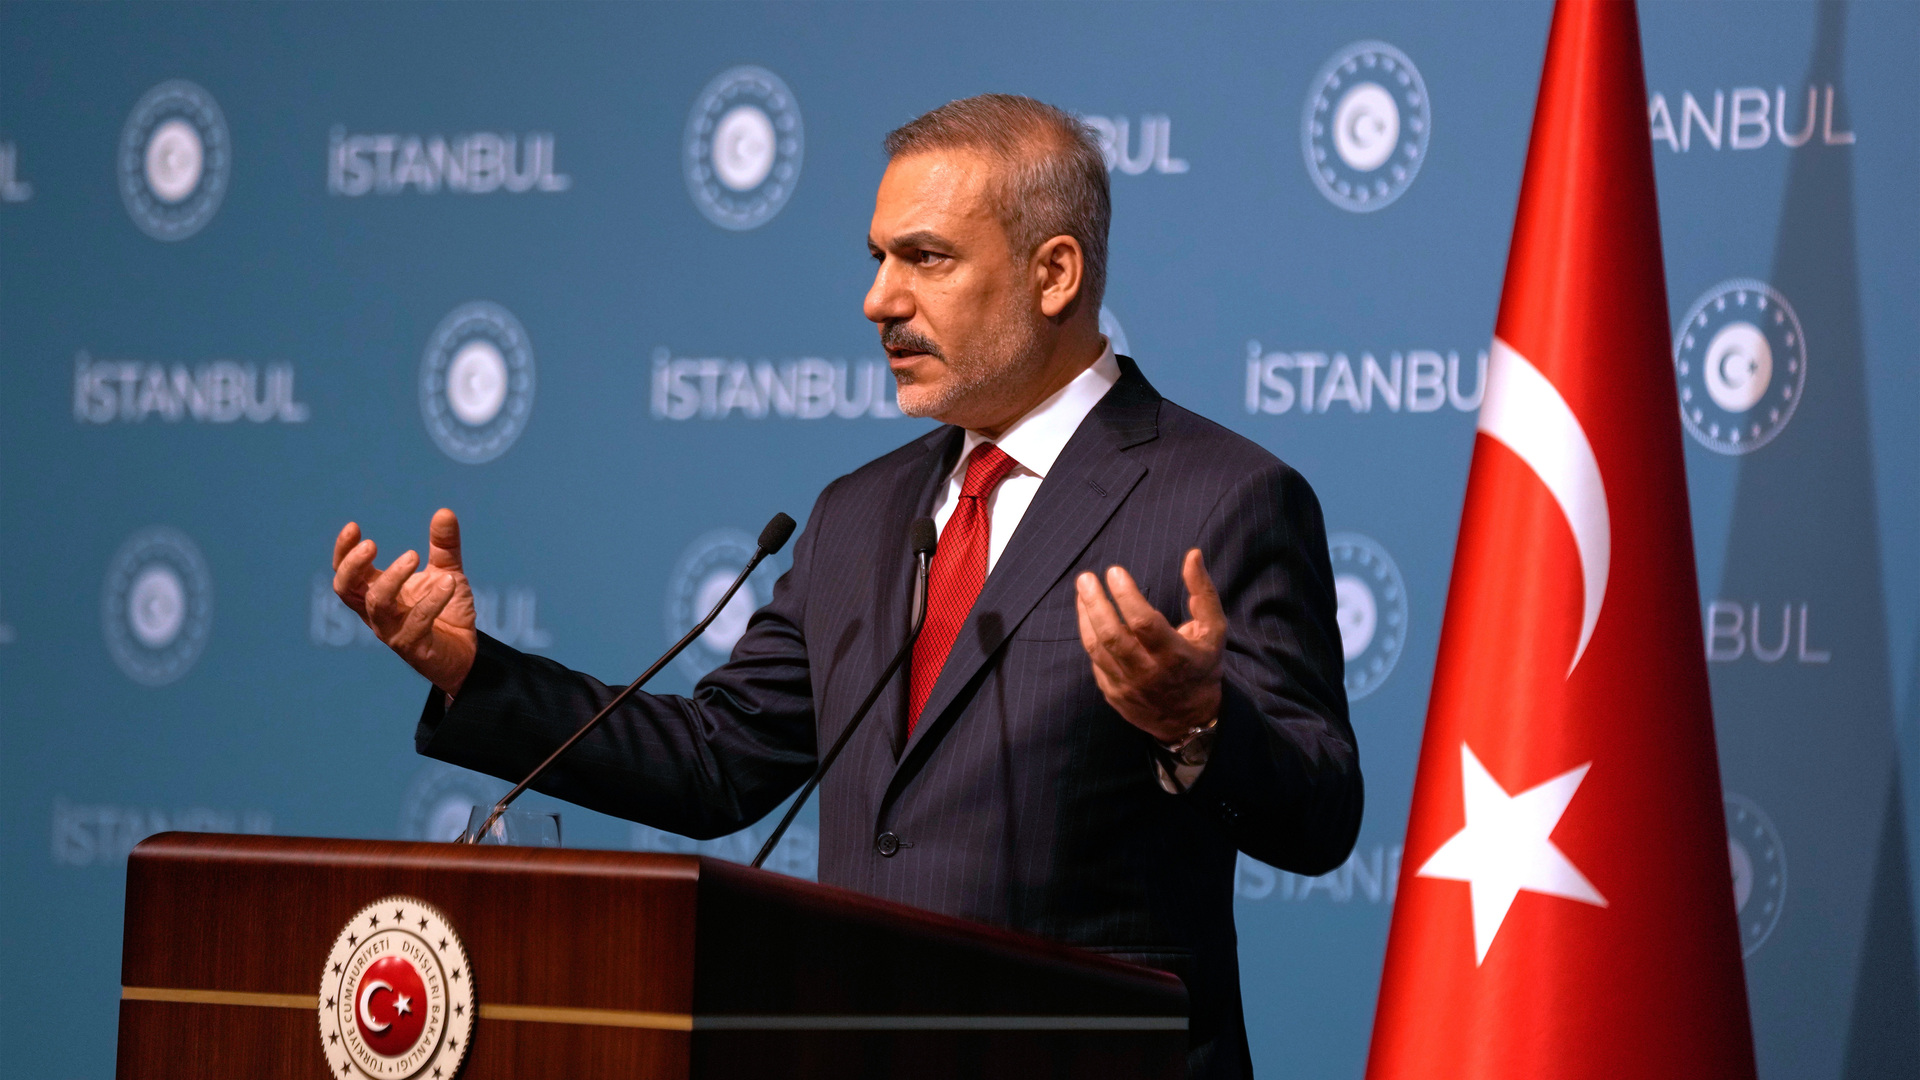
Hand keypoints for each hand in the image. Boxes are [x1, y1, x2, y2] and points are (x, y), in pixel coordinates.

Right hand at [332, 508, 476, 695]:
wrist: (468, 655)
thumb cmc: (448, 613)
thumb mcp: (448, 573)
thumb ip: (444, 546)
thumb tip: (444, 511)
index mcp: (377, 594)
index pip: (347, 574)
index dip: (343, 552)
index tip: (353, 527)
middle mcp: (378, 614)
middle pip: (346, 590)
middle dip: (353, 566)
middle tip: (372, 544)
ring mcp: (393, 632)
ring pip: (378, 605)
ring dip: (393, 578)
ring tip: (414, 554)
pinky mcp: (416, 648)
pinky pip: (416, 623)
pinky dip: (431, 600)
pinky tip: (449, 583)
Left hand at [1075, 549, 1225, 743]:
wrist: (1189, 720)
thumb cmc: (1202, 666)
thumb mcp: (1213, 631)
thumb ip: (1203, 593)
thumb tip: (1192, 555)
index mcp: (1175, 656)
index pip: (1144, 623)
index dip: (1126, 595)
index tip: (1114, 572)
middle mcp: (1148, 673)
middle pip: (1112, 636)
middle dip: (1095, 603)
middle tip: (1086, 578)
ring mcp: (1127, 686)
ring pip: (1097, 648)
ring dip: (1086, 616)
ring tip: (1083, 591)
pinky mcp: (1113, 693)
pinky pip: (1095, 661)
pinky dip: (1089, 635)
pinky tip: (1087, 615)